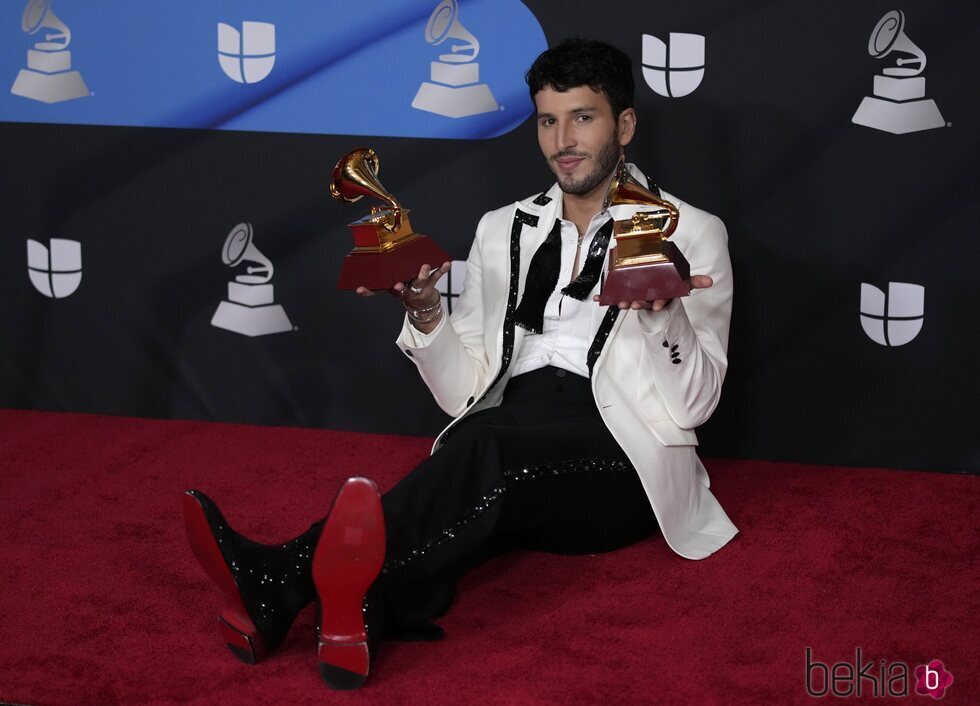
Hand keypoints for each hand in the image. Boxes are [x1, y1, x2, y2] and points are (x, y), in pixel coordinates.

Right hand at [354, 261, 450, 300]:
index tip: (361, 289)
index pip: (380, 291)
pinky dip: (442, 269)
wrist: (422, 303)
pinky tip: (447, 263)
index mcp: (394, 289)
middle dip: (400, 287)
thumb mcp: (388, 290)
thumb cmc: (403, 290)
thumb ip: (374, 288)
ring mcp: (419, 286)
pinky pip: (437, 275)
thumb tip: (356, 286)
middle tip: (397, 285)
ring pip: (420, 281)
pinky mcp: (431, 283)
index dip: (370, 291)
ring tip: (424, 266)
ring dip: (422, 274)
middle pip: (402, 287)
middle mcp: (406, 288)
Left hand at [592, 274, 712, 310]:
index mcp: (661, 294)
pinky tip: (597, 299)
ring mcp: (637, 296)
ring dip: (623, 302)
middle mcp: (649, 297)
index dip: (659, 303)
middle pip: (644, 301)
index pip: (662, 300)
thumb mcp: (682, 282)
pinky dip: (605, 298)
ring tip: (619, 302)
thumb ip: (694, 281)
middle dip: (639, 304)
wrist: (657, 284)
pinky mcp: (626, 294)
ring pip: (630, 300)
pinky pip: (615, 297)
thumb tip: (710, 282)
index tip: (656, 306)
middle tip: (635, 304)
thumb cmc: (669, 283)